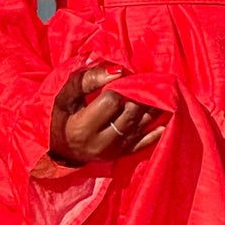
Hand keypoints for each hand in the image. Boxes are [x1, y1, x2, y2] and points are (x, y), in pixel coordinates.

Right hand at [48, 64, 166, 166]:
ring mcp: (114, 151)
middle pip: (130, 113)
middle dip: (140, 93)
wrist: (55, 148)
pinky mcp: (121, 155)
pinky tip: (168, 116)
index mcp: (83, 127)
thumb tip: (117, 70)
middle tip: (150, 78)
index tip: (124, 74)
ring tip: (163, 90)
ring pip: (140, 125)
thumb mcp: (63, 96)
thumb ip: (87, 80)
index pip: (112, 100)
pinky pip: (145, 143)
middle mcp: (101, 142)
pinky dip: (157, 130)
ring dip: (153, 107)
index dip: (119, 85)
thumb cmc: (57, 116)